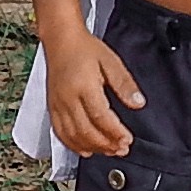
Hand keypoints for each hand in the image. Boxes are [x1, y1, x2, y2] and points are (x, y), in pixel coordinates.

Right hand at [45, 29, 143, 158]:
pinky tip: (85, 148)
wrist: (60, 40)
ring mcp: (57, 104)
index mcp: (84, 85)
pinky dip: (73, 145)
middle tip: (121, 148)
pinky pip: (60, 132)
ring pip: (72, 135)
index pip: (100, 117)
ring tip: (108, 150)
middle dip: (106, 144)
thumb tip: (138, 102)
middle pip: (86, 131)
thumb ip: (125, 84)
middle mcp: (68, 98)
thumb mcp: (111, 61)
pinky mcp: (52, 107)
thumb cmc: (84, 48)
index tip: (127, 139)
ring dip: (92, 147)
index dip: (115, 132)